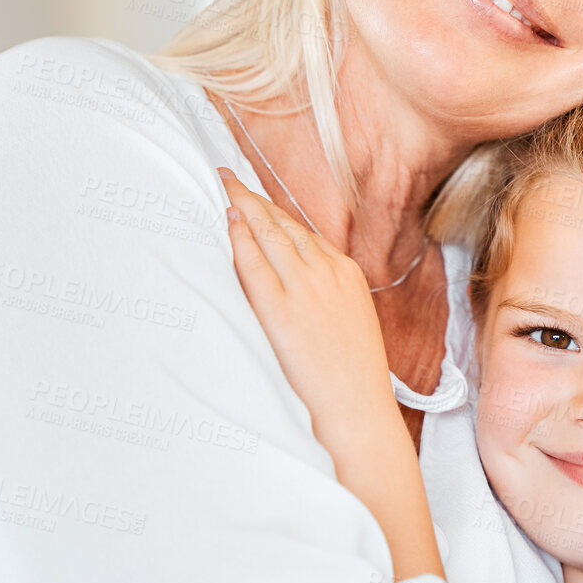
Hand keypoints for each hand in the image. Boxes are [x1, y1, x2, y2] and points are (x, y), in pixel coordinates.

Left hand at [218, 167, 399, 452]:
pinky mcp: (282, 310)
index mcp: (347, 273)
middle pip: (286, 225)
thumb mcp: (353, 320)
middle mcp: (328, 272)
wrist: (358, 406)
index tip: (259, 198)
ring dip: (245, 206)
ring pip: (270, 235)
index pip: (305, 232)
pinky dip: (242, 238)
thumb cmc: (354, 374)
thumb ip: (332, 294)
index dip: (277, 211)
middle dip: (256, 198)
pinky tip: (229, 220)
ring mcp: (305, 288)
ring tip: (224, 187)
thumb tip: (305, 284)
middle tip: (229, 177)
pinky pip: (256, 263)